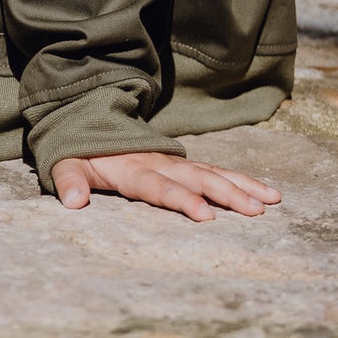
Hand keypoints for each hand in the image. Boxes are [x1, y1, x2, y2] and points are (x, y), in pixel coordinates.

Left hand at [49, 151, 280, 221]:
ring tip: (271, 201)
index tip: (205, 215)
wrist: (91, 122)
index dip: (182, 200)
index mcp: (131, 170)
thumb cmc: (79, 153)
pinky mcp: (185, 165)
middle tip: (254, 211)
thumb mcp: (65, 165)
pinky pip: (217, 171)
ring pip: (214, 173)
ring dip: (243, 186)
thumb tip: (73, 202)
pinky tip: (267, 194)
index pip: (159, 187)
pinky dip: (242, 181)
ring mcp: (175, 163)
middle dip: (226, 194)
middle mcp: (160, 164)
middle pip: (197, 179)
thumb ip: (68, 182)